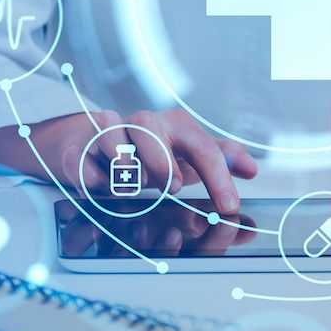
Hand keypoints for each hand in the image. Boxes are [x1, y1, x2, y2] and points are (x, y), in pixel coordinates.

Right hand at [55, 109, 257, 214]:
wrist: (96, 141)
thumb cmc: (151, 150)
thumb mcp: (187, 152)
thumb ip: (221, 158)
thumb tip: (251, 167)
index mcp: (173, 125)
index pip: (202, 148)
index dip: (219, 179)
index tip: (230, 207)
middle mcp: (141, 123)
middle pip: (151, 134)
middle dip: (161, 165)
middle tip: (169, 187)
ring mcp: (107, 133)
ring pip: (114, 145)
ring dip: (125, 172)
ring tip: (133, 184)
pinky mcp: (78, 149)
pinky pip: (83, 165)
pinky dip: (93, 179)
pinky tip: (101, 187)